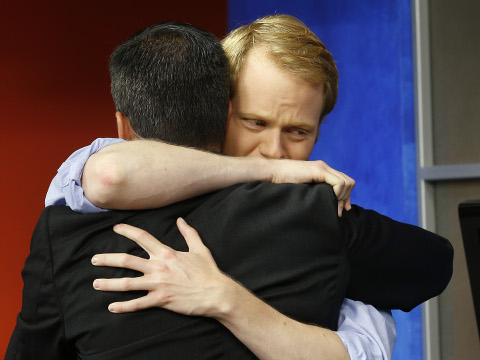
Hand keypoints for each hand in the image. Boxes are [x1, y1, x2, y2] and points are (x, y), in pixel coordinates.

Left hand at [92, 218, 231, 315]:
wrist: (216, 292)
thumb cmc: (208, 271)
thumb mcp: (199, 248)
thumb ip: (188, 233)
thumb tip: (181, 220)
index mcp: (166, 253)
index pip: (142, 238)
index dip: (127, 231)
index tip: (115, 228)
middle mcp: (159, 267)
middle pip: (127, 260)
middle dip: (108, 259)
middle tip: (94, 259)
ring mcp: (158, 284)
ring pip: (128, 283)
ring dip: (110, 283)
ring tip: (96, 283)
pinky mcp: (161, 299)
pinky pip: (138, 304)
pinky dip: (124, 306)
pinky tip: (112, 307)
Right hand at [269, 159, 354, 216]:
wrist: (271, 173)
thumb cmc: (281, 184)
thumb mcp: (302, 189)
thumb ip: (313, 192)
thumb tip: (323, 206)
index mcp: (322, 171)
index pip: (344, 181)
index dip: (347, 197)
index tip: (343, 210)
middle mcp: (324, 168)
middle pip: (349, 182)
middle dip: (347, 198)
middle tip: (339, 211)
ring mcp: (322, 168)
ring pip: (347, 182)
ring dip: (343, 197)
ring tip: (333, 207)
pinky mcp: (319, 170)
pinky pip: (339, 183)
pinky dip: (337, 194)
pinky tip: (328, 200)